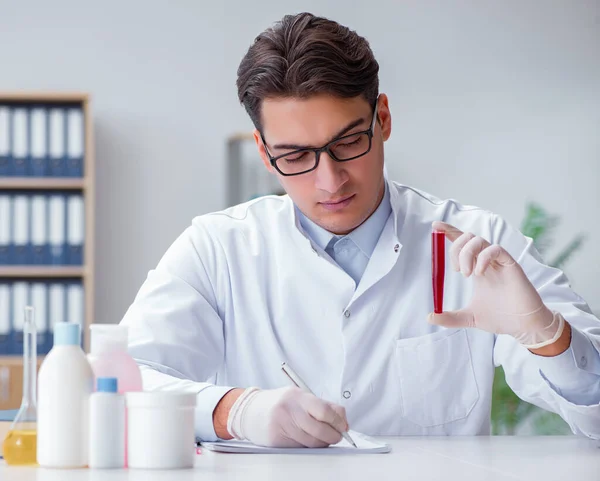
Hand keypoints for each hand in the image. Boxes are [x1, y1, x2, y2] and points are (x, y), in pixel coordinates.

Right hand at [227, 386, 348, 447]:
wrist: (250, 411)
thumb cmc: (280, 404)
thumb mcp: (300, 397)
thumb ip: (323, 405)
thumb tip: (343, 420)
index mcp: (296, 396)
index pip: (324, 410)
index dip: (338, 421)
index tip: (344, 426)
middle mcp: (288, 410)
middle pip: (319, 429)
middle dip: (333, 435)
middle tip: (337, 436)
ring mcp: (281, 425)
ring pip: (312, 442)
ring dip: (322, 443)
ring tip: (323, 438)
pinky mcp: (276, 440)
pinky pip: (300, 447)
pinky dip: (309, 446)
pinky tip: (307, 440)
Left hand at [428, 221, 564, 348]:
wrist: (522, 326)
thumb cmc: (500, 318)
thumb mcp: (469, 318)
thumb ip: (449, 318)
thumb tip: (430, 318)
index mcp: (476, 267)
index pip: (461, 243)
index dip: (449, 231)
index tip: (435, 225)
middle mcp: (486, 261)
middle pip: (467, 237)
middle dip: (456, 247)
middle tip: (458, 270)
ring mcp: (498, 262)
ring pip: (479, 240)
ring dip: (467, 253)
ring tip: (467, 274)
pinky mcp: (511, 265)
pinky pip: (496, 249)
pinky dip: (484, 257)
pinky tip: (479, 273)